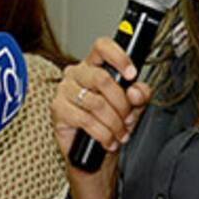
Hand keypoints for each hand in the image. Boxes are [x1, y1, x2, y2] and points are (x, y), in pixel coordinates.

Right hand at [52, 37, 152, 158]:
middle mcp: (77, 73)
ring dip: (114, 122)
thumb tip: (135, 90)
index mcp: (94, 65)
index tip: (132, 74)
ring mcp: (65, 90)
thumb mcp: (133, 106)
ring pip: (96, 102)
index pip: (102, 47)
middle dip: (121, 104)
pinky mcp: (58, 109)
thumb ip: (139, 94)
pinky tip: (108, 139)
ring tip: (120, 133)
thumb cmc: (110, 122)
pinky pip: (86, 119)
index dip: (119, 57)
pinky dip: (102, 133)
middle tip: (128, 118)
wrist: (93, 152)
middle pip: (102, 78)